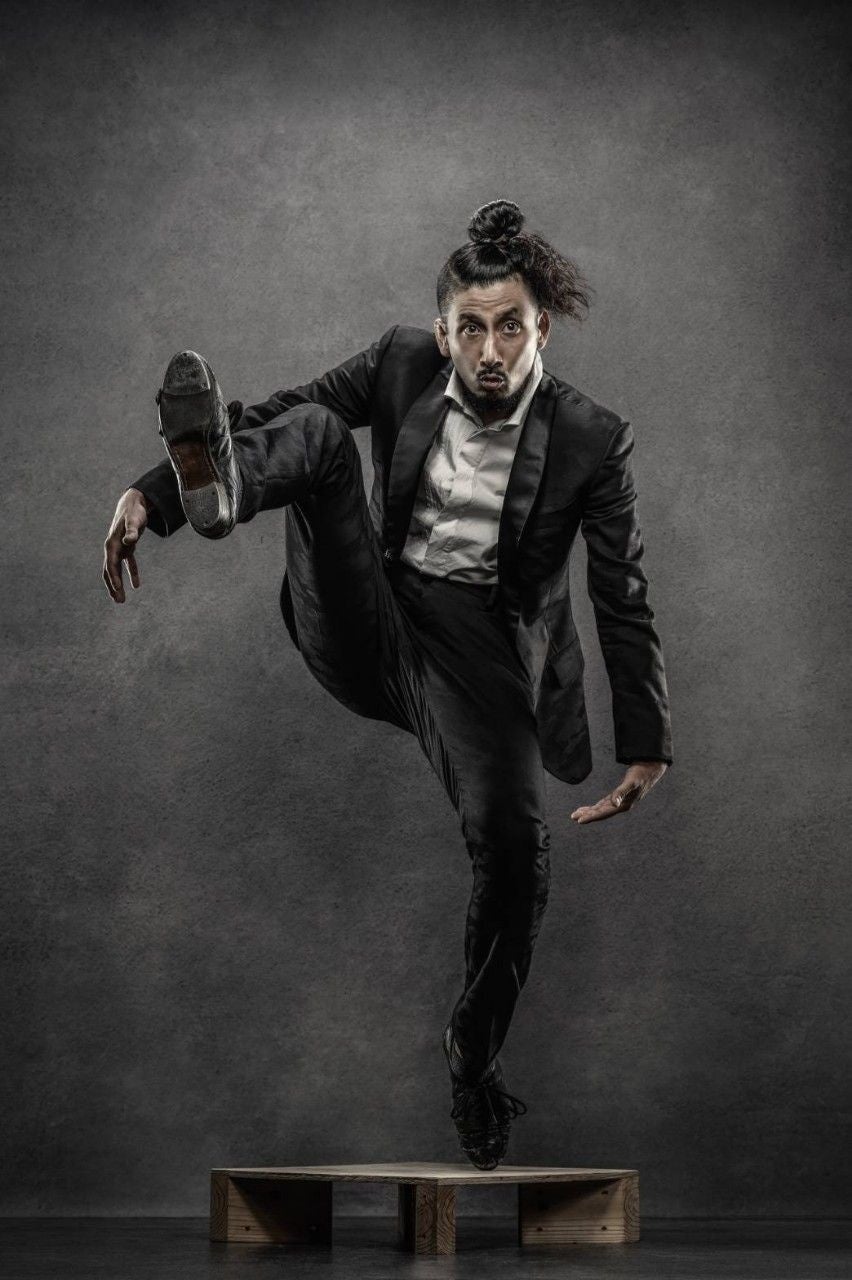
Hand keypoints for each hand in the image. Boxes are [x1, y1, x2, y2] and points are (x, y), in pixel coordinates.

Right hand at [103, 488, 149, 602]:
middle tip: (118, 601)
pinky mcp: (126, 548)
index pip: (111, 565)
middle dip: (113, 587)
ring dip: (118, 584)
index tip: (118, 589)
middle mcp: (113, 548)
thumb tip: (129, 541)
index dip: (114, 578)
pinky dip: (131, 574)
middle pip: (110, 571)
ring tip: (121, 599)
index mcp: (112, 544)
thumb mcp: (134, 521)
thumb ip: (132, 531)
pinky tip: (136, 585)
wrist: (133, 503)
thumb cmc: (134, 512)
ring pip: (116, 570)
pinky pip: (127, 564)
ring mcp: (119, 549)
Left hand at [570, 761, 667, 824]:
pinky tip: (589, 808)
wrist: (651, 770)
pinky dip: (596, 806)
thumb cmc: (641, 775)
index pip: (604, 812)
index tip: (579, 820)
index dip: (591, 817)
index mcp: (623, 805)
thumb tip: (615, 804)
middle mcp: (621, 805)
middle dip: (587, 815)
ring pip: (601, 809)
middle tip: (573, 817)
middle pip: (601, 812)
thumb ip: (621, 793)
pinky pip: (604, 804)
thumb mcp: (631, 782)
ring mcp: (620, 802)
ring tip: (577, 814)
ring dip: (590, 811)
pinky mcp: (619, 796)